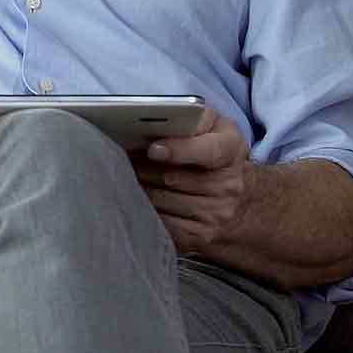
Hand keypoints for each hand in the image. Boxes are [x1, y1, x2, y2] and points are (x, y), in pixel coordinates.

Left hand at [128, 106, 254, 254]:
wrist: (233, 192)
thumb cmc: (208, 147)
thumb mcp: (207, 124)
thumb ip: (185, 117)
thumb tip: (149, 122)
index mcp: (230, 148)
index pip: (207, 151)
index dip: (178, 150)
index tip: (153, 149)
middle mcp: (228, 185)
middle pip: (172, 178)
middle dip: (141, 166)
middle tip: (119, 155)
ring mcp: (215, 214)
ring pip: (161, 200)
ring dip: (136, 185)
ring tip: (123, 172)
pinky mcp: (198, 235)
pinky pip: (161, 223)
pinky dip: (142, 208)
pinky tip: (133, 195)